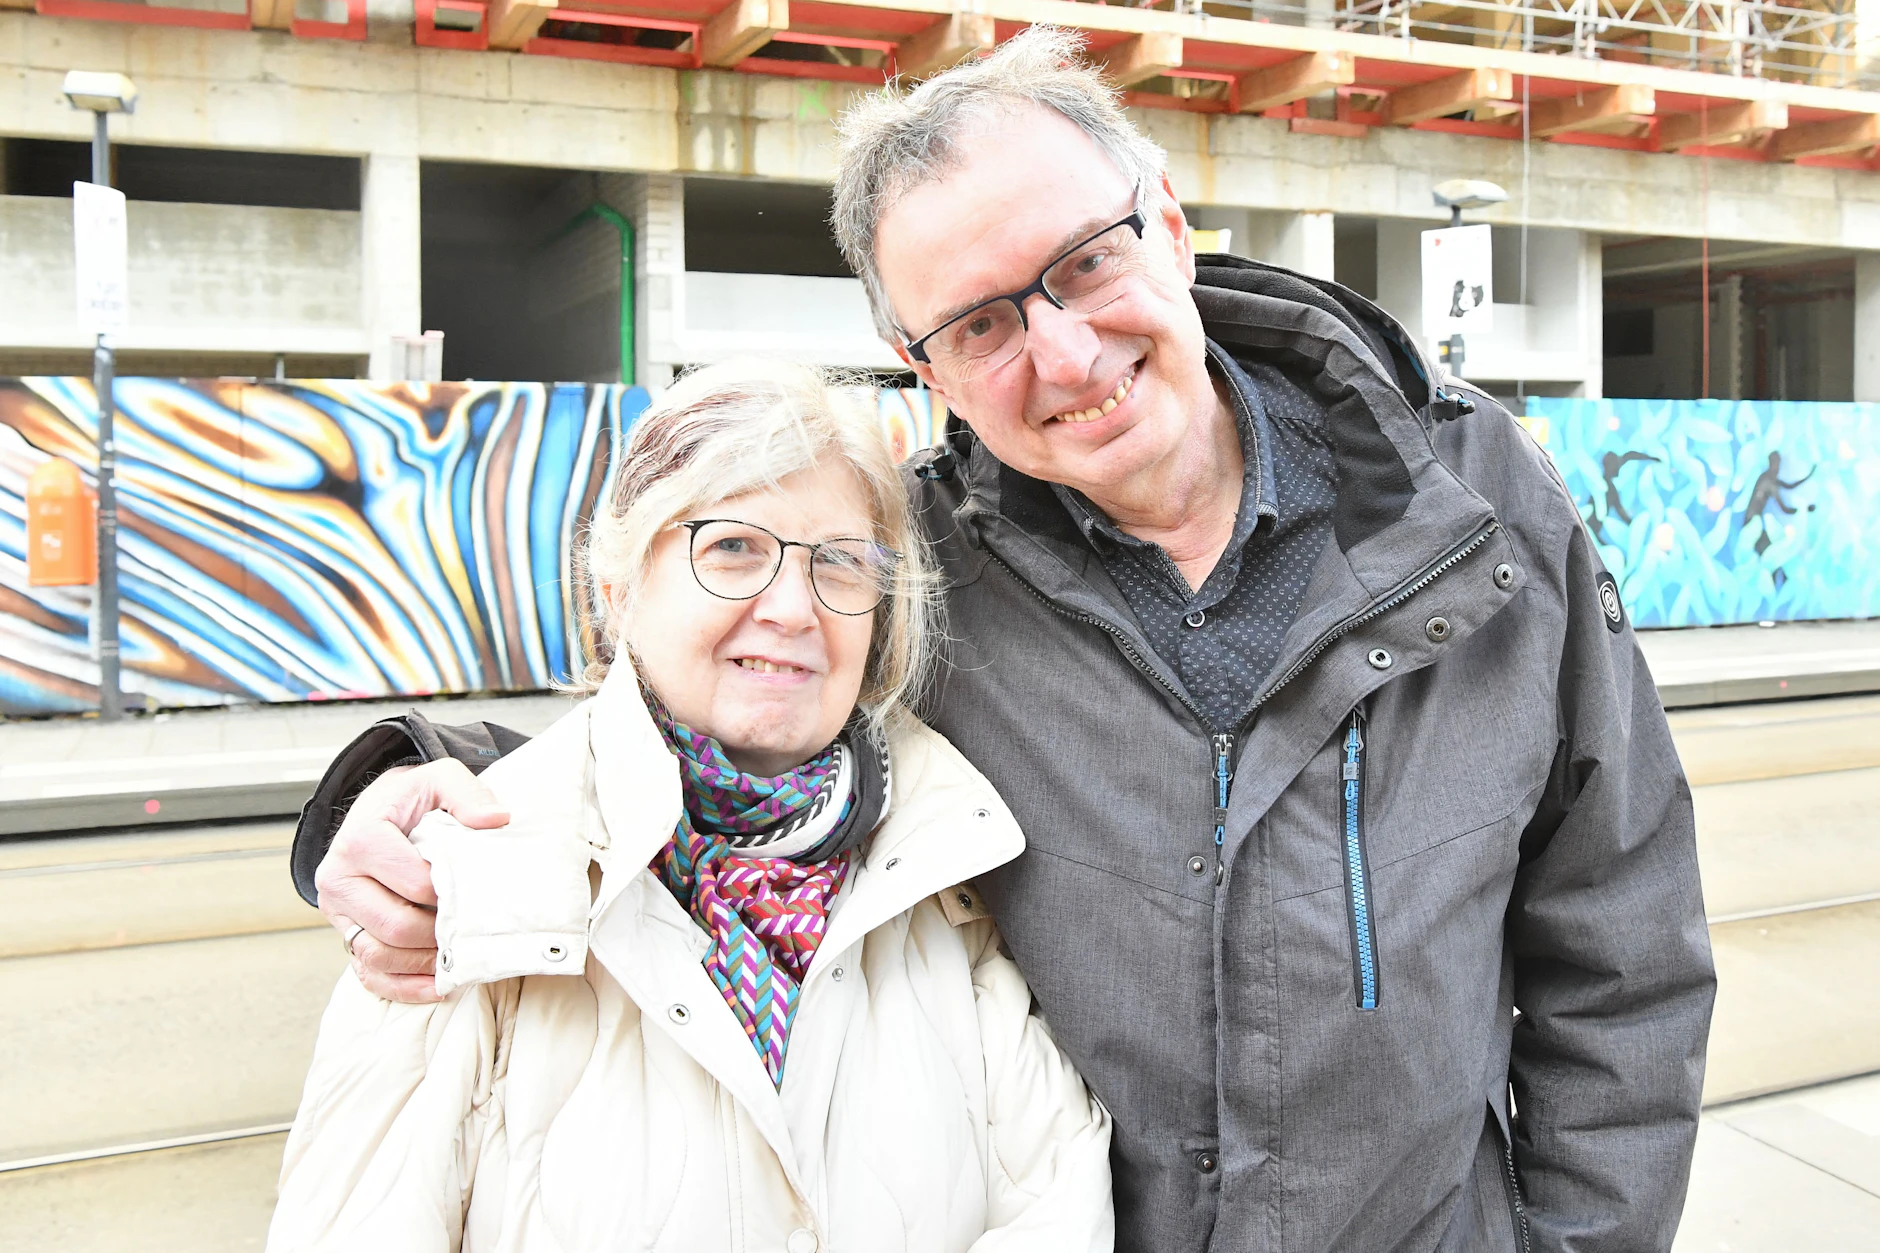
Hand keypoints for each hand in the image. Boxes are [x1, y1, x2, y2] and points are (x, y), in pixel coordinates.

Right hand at [316, 759, 509, 1002]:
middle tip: (475, 928)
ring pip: (380, 955)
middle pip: (396, 926)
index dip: (452, 894)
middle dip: (440, 933)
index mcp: (361, 839)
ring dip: (426, 962)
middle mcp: (338, 879)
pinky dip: (404, 987)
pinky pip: (369, 975)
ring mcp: (337, 913)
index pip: (415, 884)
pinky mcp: (345, 935)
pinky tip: (440, 986)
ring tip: (462, 955)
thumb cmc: (412, 800)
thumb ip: (466, 793)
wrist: (379, 812)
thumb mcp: (439, 779)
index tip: (480, 892)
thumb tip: (495, 820)